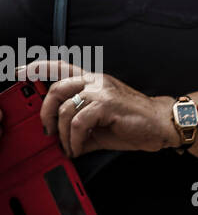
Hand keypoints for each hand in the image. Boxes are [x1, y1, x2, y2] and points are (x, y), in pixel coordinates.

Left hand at [22, 60, 175, 157]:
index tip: (21, 71)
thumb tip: (60, 143)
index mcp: (95, 82)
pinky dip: (73, 139)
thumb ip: (77, 127)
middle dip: (44, 113)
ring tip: (69, 145)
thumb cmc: (132, 123)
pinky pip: (76, 122)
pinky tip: (79, 146)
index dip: (39, 67)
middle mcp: (97, 81)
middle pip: (56, 88)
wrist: (160, 124)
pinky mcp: (107, 104)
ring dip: (61, 134)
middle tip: (47, 131)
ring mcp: (102, 91)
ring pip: (64, 108)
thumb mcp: (99, 124)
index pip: (63, 67)